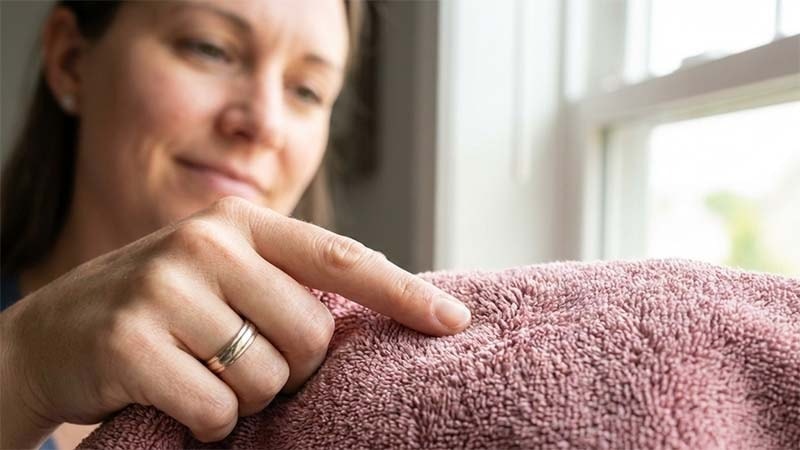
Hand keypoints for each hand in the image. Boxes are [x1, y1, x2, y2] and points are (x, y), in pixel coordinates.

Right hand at [0, 197, 470, 445]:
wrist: (53, 332)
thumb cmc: (162, 308)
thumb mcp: (224, 276)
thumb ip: (287, 284)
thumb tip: (379, 312)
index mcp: (242, 224)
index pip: (342, 259)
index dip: (403, 294)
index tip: (453, 321)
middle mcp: (207, 243)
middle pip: (311, 336)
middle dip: (292, 369)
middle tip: (246, 361)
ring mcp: (166, 288)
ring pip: (266, 379)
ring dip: (244, 396)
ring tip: (201, 371)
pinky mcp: (131, 341)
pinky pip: (217, 411)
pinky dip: (207, 421)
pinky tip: (173, 395)